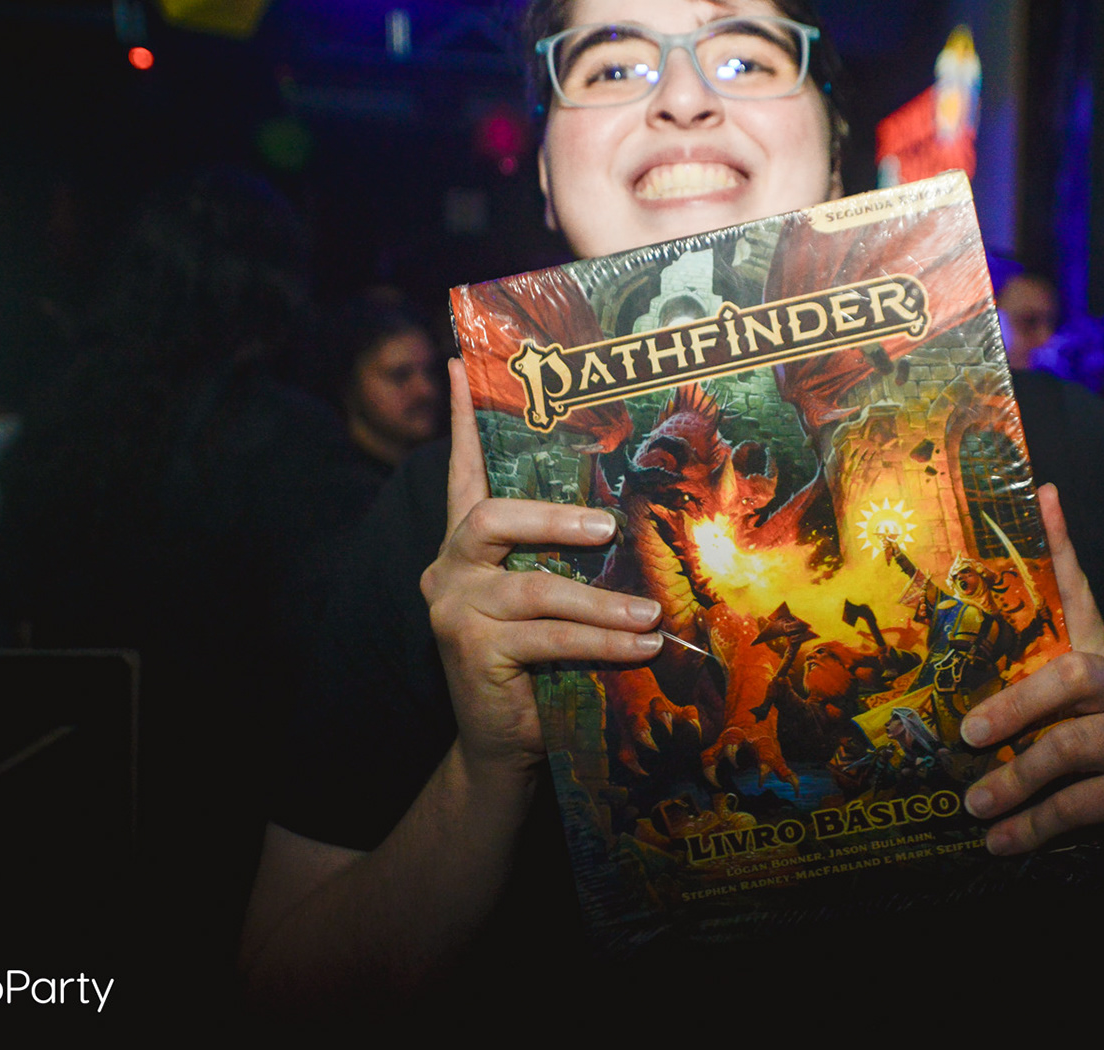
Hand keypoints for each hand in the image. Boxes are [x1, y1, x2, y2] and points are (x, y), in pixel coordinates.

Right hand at [420, 359, 663, 769]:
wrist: (502, 741)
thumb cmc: (537, 659)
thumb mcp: (547, 599)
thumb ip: (563, 557)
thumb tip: (630, 517)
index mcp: (466, 543)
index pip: (463, 472)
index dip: (465, 420)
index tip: (461, 363)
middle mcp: (451, 567)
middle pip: (491, 517)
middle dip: (553, 517)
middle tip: (608, 526)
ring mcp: (457, 610)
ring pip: (536, 588)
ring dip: (603, 600)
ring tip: (652, 613)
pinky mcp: (473, 652)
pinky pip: (552, 638)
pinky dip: (604, 642)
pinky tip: (643, 646)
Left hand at [957, 484, 1103, 877]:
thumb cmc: (1087, 771)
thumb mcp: (1056, 728)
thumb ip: (1020, 699)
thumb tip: (942, 684)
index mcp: (1102, 662)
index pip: (1082, 594)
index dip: (1063, 545)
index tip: (1043, 490)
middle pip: (1075, 674)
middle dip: (1016, 704)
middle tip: (969, 735)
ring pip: (1072, 748)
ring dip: (1015, 780)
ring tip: (974, 805)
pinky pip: (1081, 806)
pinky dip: (1033, 827)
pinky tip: (1001, 843)